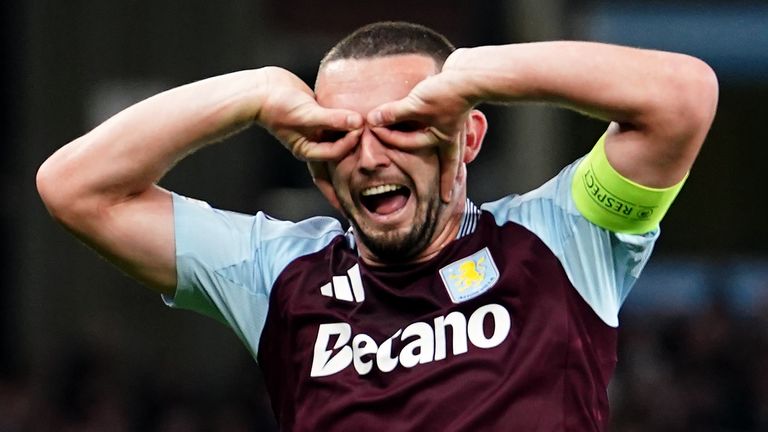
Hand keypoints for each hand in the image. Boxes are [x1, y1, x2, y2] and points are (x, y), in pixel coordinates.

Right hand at [256, 67, 363, 161]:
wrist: (263, 88)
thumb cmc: (278, 106)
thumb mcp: (307, 114)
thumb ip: (333, 119)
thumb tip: (358, 122)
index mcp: (308, 150)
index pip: (336, 152)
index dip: (350, 142)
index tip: (359, 127)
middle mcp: (314, 142)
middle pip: (340, 153)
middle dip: (354, 156)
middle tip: (374, 158)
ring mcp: (318, 129)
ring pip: (340, 136)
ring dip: (354, 135)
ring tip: (373, 140)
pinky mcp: (320, 115)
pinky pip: (338, 120)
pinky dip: (348, 120)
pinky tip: (361, 117)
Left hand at [367, 70, 474, 202]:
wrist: (472, 74)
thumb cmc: (448, 93)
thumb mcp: (416, 105)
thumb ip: (394, 113)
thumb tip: (374, 120)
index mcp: (444, 140)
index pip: (409, 143)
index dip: (391, 137)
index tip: (375, 129)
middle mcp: (452, 135)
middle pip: (451, 163)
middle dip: (448, 180)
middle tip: (447, 196)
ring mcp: (455, 122)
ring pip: (453, 147)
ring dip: (450, 159)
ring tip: (451, 170)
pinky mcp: (454, 108)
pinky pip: (446, 126)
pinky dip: (445, 132)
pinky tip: (443, 129)